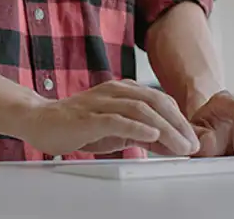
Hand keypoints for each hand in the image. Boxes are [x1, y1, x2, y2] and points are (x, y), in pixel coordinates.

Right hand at [20, 79, 200, 156]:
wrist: (40, 120)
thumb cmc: (78, 124)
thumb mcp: (116, 129)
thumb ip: (141, 133)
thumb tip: (170, 144)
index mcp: (122, 90)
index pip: (159, 99)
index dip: (180, 118)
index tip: (193, 137)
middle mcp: (114, 91)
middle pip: (154, 101)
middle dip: (178, 123)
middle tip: (193, 144)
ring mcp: (100, 102)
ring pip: (140, 109)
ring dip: (165, 128)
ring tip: (180, 145)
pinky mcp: (88, 117)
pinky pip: (116, 119)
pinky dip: (137, 127)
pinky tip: (152, 135)